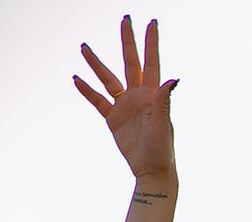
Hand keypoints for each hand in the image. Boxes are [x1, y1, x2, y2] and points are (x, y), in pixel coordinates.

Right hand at [73, 17, 177, 181]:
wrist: (151, 170)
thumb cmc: (162, 150)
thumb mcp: (163, 124)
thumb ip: (164, 100)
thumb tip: (174, 79)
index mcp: (152, 95)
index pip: (151, 62)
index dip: (151, 42)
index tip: (151, 22)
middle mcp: (138, 96)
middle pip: (130, 62)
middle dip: (127, 41)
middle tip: (125, 19)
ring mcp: (124, 106)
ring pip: (108, 79)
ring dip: (96, 64)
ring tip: (84, 47)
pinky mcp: (113, 119)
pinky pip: (98, 101)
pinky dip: (87, 90)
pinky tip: (77, 79)